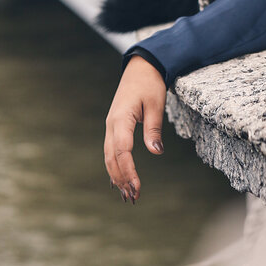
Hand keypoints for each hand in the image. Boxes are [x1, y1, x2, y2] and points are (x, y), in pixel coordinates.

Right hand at [104, 56, 166, 203]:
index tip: (137, 186)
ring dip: (117, 175)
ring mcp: (110, 126)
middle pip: (111, 157)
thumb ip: (154, 128)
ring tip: (127, 194)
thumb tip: (156, 152)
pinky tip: (119, 180)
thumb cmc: (150, 84)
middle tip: (133, 197)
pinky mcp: (114, 127)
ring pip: (109, 156)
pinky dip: (115, 166)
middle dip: (122, 178)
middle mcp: (111, 124)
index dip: (129, 170)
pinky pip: (111, 150)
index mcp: (121, 118)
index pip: (121, 150)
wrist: (141, 68)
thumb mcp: (156, 104)